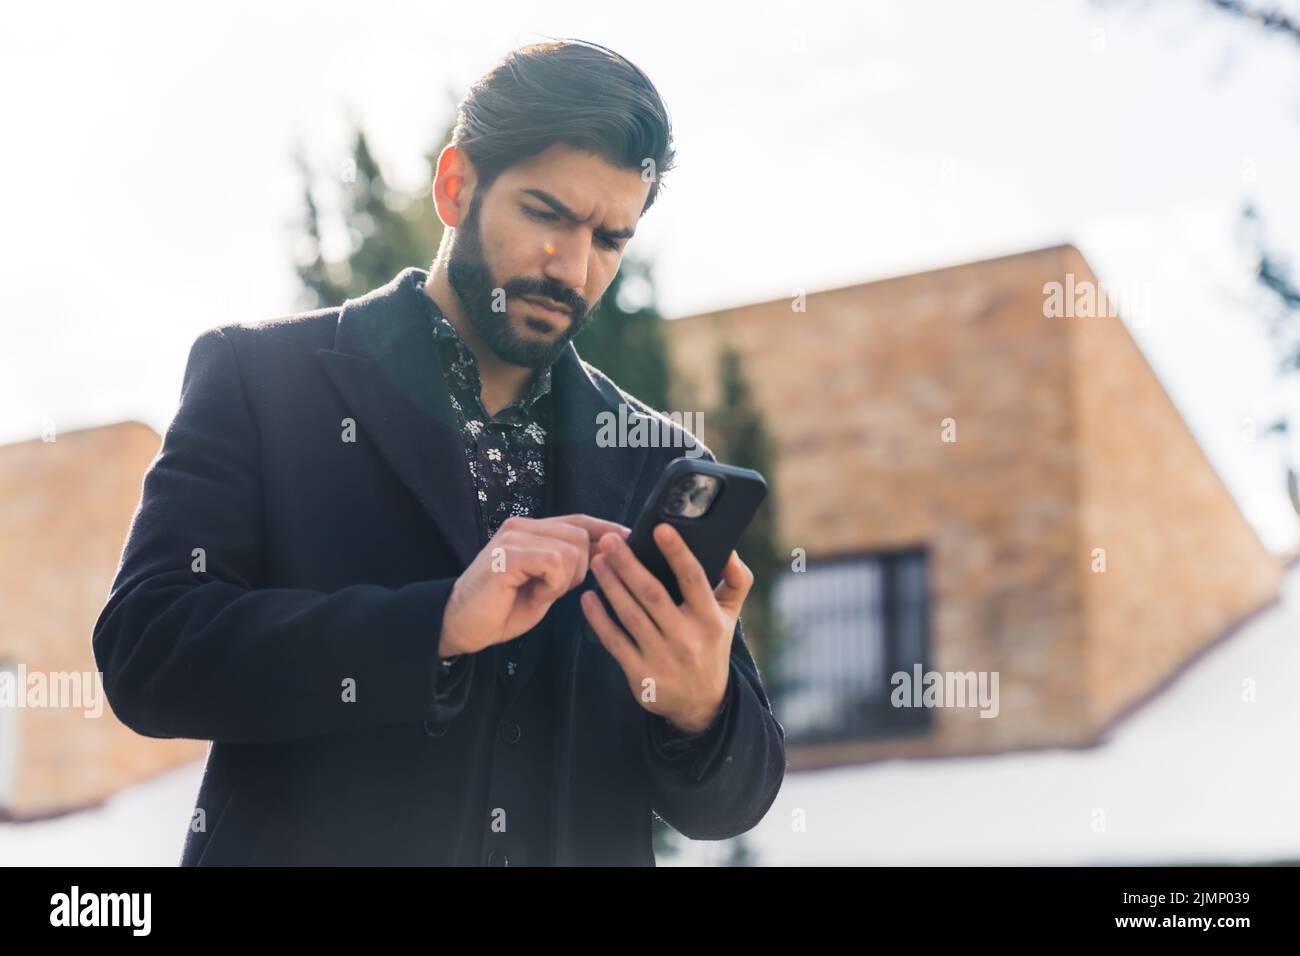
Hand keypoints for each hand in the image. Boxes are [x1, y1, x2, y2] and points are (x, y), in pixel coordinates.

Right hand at [439, 514, 630, 656]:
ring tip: (539, 593)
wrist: (460, 626)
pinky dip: (552, 586)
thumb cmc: (502, 608)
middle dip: (581, 570)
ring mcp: (514, 537)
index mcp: (532, 530)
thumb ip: (570, 566)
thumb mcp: (546, 584)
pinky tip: (533, 596)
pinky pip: (555, 563)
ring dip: (564, 581)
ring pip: (573, 550)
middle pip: (582, 536)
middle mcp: (523, 526)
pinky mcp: (509, 554)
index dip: (607, 530)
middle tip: (552, 591)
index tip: (631, 539)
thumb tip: (609, 553)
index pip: (580, 520)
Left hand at [580, 522, 753, 733]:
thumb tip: (728, 549)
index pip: (693, 578)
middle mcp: (686, 638)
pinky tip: (588, 598)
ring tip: (597, 561)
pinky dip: (599, 618)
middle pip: (653, 594)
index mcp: (709, 619)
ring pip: (630, 614)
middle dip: (628, 564)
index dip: (677, 552)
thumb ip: (736, 581)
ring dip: (611, 585)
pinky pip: (615, 641)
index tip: (660, 528)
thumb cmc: (711, 647)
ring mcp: (662, 657)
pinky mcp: (640, 674)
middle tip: (609, 540)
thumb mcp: (730, 616)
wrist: (701, 704)